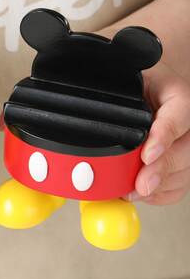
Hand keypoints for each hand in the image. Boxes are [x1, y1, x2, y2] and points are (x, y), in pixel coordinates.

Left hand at [125, 62, 189, 204]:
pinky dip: (160, 193)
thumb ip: (120, 100)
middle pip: (182, 152)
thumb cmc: (142, 87)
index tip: (147, 155)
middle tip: (140, 184)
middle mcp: (188, 123)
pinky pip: (180, 184)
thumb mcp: (130, 84)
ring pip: (182, 172)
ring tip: (134, 189)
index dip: (161, 139)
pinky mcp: (183, 162)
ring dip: (158, 186)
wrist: (154, 91)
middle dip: (158, 171)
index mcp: (178, 97)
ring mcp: (187, 143)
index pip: (177, 118)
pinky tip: (143, 191)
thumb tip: (99, 114)